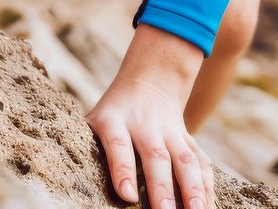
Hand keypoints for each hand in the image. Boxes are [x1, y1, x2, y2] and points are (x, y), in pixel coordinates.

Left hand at [86, 29, 214, 208]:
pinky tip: (209, 207)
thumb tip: (68, 184)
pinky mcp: (189, 140)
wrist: (150, 80)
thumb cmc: (112, 113)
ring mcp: (171, 132)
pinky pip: (201, 163)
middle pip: (156, 157)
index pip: (118, 145)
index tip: (126, 195)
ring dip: (193, 189)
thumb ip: (87, 149)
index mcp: (115, 121)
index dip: (122, 169)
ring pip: (185, 161)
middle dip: (162, 189)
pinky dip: (207, 187)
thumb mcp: (93, 121)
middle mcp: (146, 126)